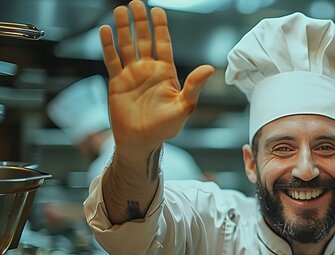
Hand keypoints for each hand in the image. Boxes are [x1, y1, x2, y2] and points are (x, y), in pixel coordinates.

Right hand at [100, 0, 213, 152]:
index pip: (163, 43)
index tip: (157, 10)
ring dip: (123, 28)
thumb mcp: (184, 106)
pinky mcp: (117, 82)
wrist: (141, 141)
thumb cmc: (165, 128)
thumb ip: (195, 86)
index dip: (160, 27)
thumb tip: (209, 68)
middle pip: (143, 39)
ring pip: (126, 46)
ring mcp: (132, 75)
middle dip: (140, 22)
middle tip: (136, 2)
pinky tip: (105, 31)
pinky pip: (111, 60)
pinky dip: (108, 46)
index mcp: (166, 73)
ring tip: (120, 10)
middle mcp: (148, 70)